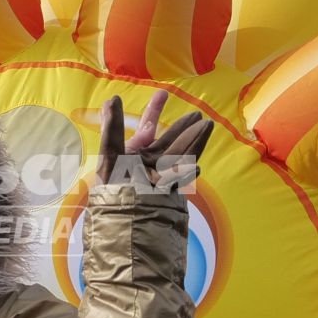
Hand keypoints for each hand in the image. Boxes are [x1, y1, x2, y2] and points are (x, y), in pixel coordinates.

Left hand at [94, 90, 212, 192]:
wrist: (125, 224)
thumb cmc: (114, 189)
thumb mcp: (110, 155)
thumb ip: (111, 128)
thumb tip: (112, 98)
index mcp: (132, 154)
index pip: (147, 128)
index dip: (154, 110)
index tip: (163, 93)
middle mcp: (147, 165)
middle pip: (169, 141)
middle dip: (182, 127)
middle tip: (199, 114)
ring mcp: (160, 179)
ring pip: (180, 155)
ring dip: (194, 140)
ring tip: (207, 124)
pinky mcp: (169, 193)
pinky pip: (182, 178)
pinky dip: (188, 171)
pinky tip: (197, 167)